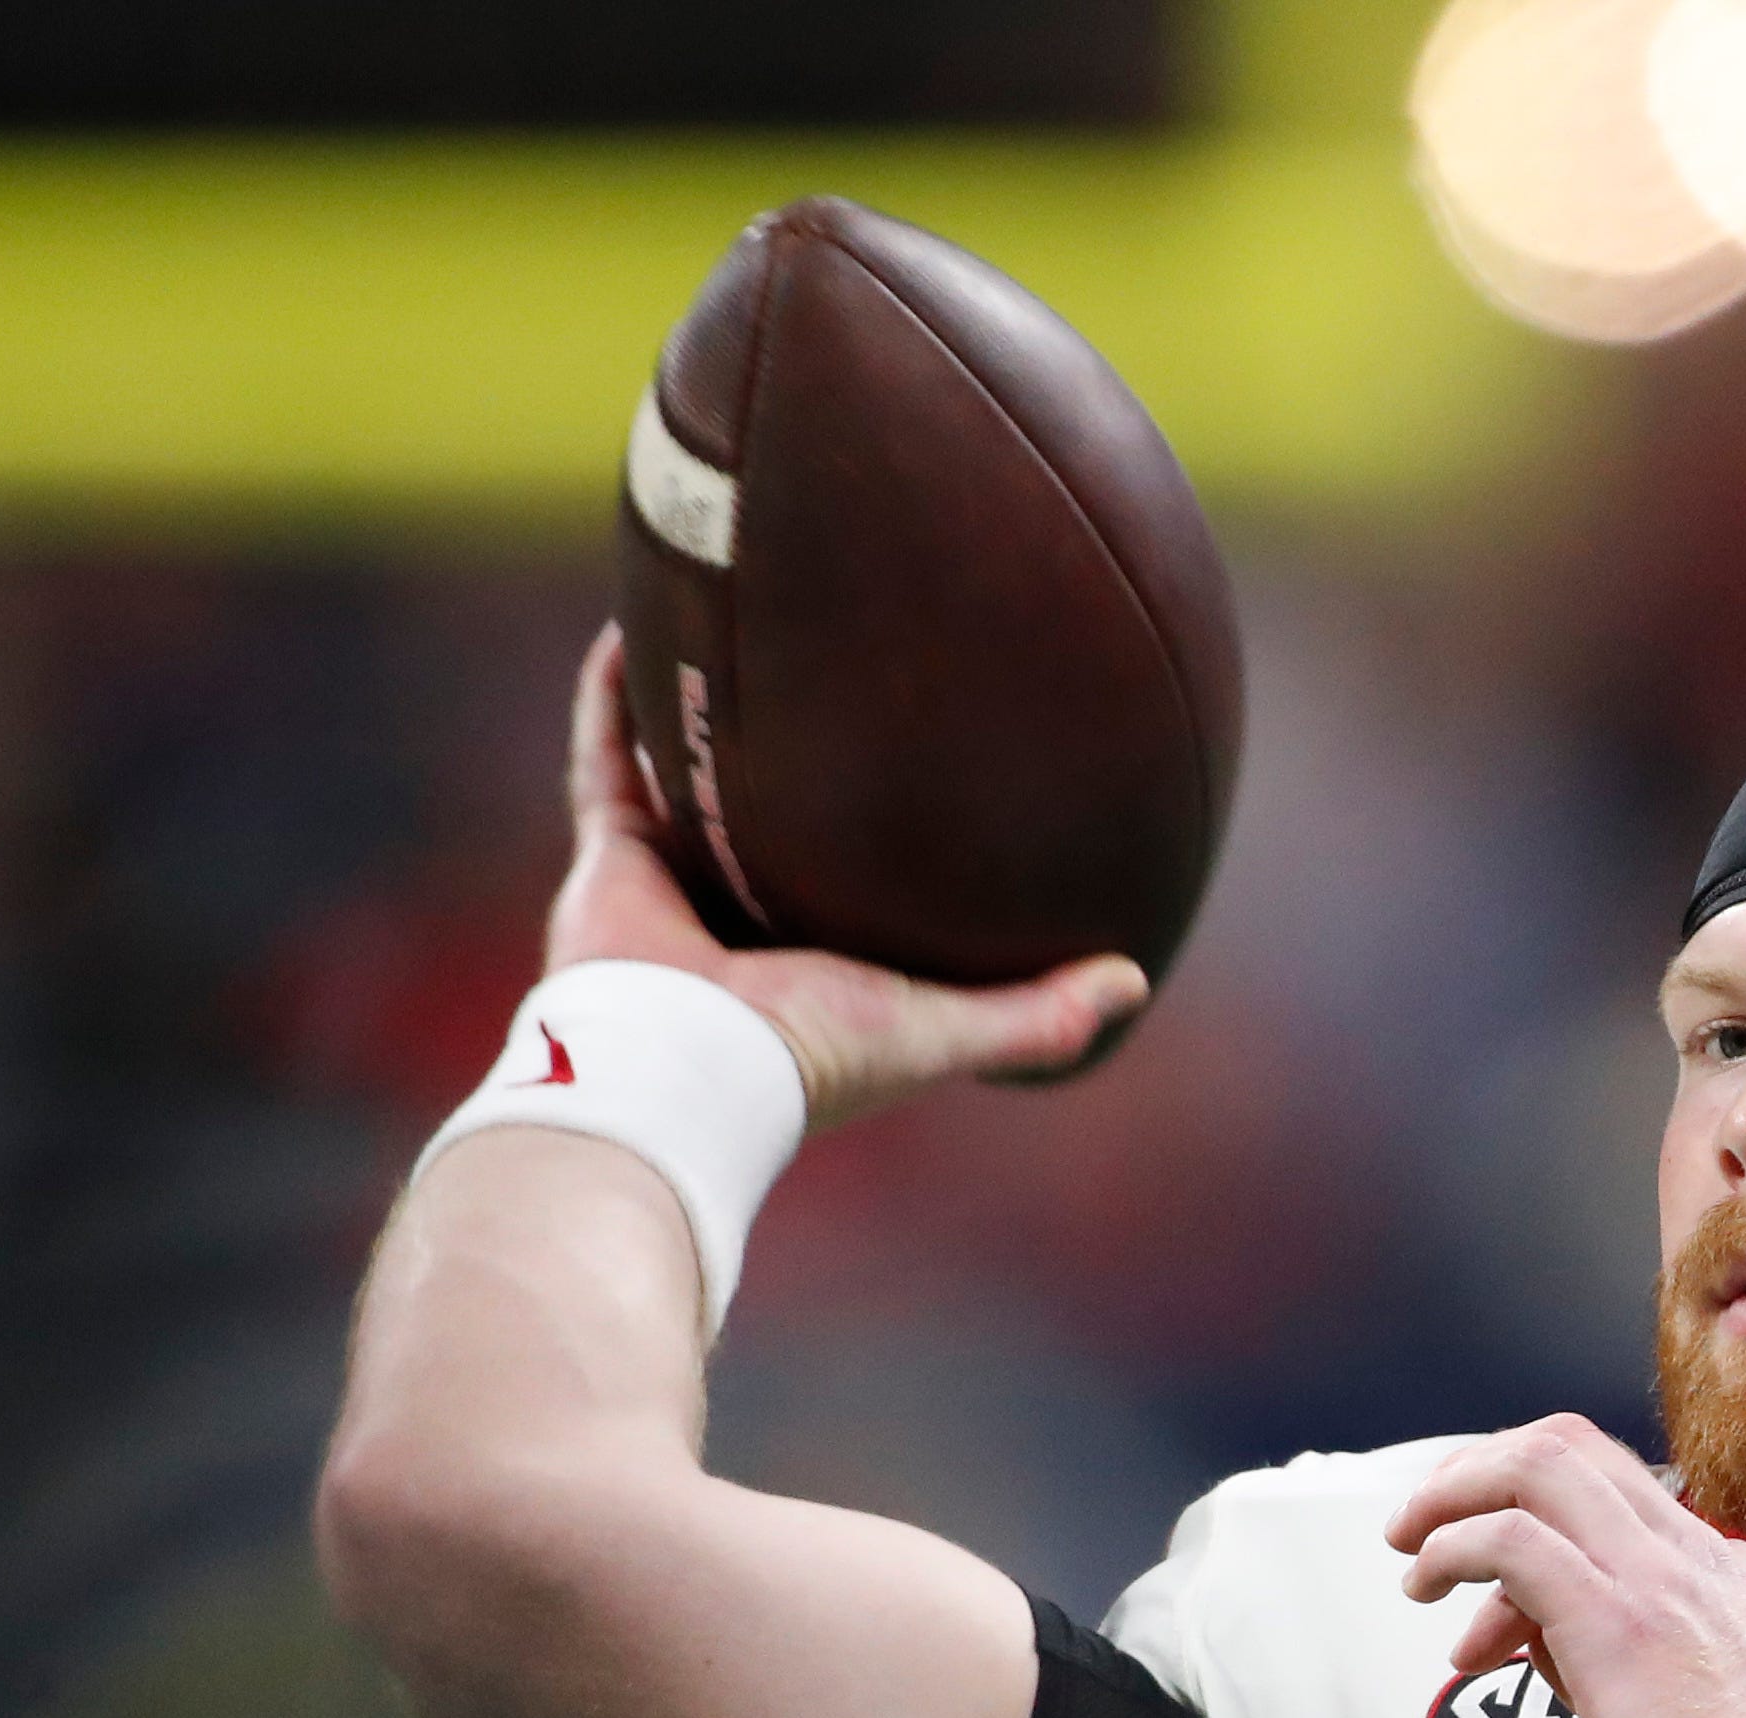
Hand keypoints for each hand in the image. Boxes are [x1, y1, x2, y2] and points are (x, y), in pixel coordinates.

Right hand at [550, 624, 1150, 1127]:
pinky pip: (608, 755)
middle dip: (788, 758)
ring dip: (697, 709)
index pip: (852, 882)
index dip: (883, 833)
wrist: (687, 1066)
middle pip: (767, 818)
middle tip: (828, 670)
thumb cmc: (813, 1056)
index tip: (928, 762)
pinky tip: (636, 623)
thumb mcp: (945, 1029)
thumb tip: (1137, 978)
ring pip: (682, 775)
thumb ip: (1038, 1013)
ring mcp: (671, 880)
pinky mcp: (612, 855)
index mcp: (812, 958)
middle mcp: (738, 915)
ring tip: (728, 624)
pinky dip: (615, 694)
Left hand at [1387, 1417, 1745, 1717]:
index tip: (1485, 1551)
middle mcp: (1694, 1555)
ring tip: (1410, 1549)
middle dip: (1482, 1468)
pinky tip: (1427, 1582)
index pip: (1614, 1484)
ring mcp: (1658, 1579)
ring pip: (1539, 1469)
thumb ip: (1623, 1644)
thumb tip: (1540, 1636)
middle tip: (1428, 1516)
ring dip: (1454, 1497)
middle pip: (1571, 1447)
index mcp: (1723, 1570)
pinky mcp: (1614, 1620)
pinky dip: (1453, 1548)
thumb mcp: (1693, 1693)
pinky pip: (1511, 1541)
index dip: (1531, 1502)